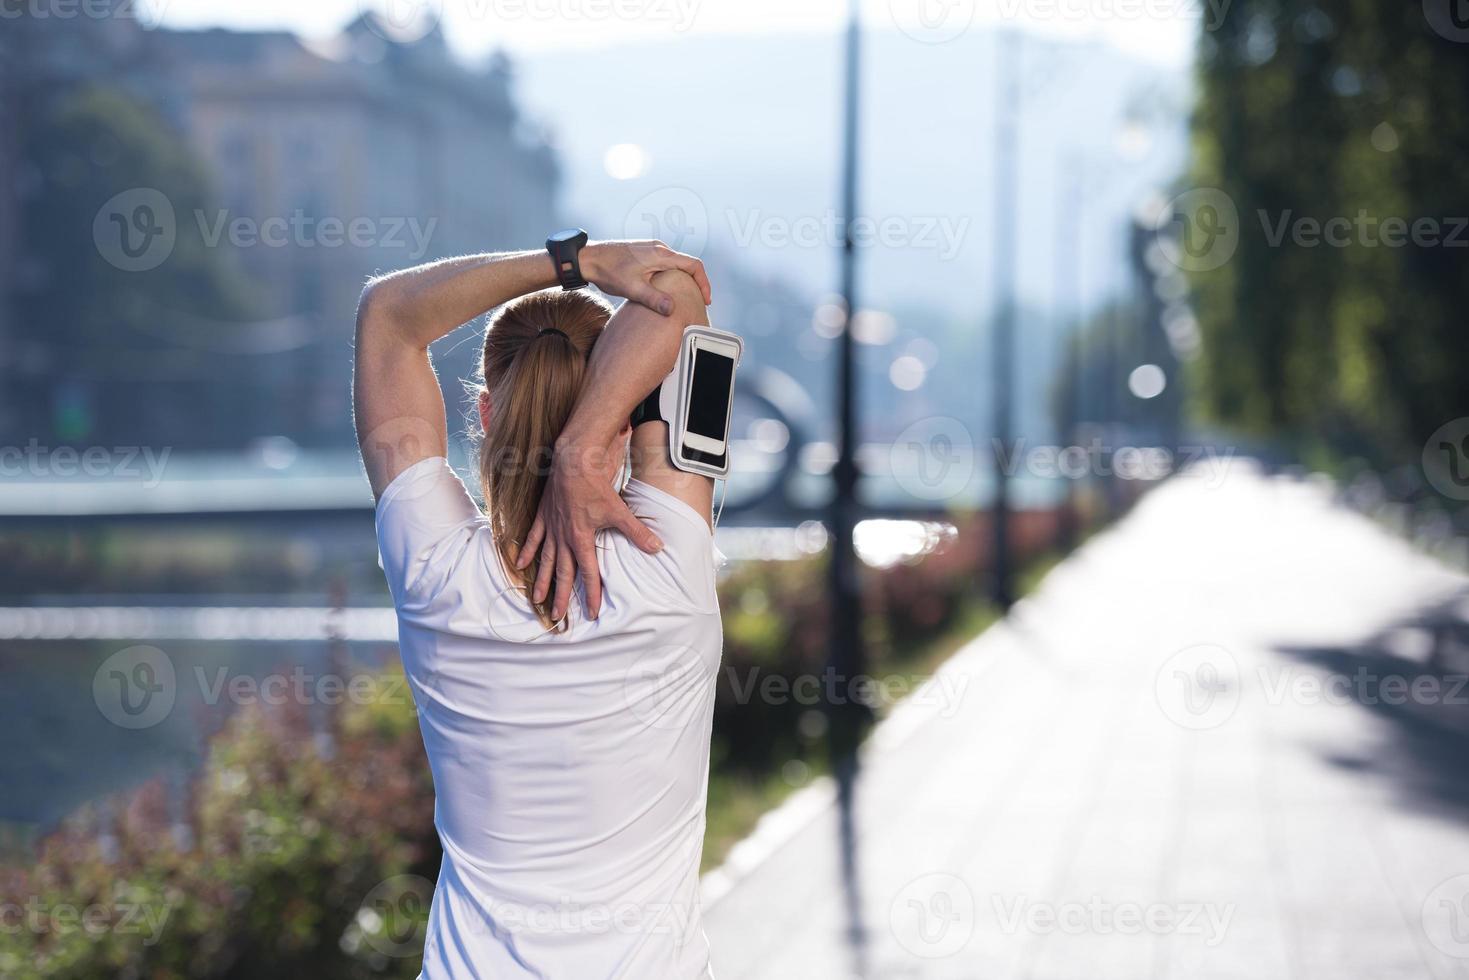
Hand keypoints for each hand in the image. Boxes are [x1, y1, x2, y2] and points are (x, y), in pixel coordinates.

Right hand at [516, 429, 661, 620]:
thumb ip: (637, 532)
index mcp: (582, 540)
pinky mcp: (543, 517)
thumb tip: (657, 547)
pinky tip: (519, 564)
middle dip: (562, 596)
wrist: (573, 463)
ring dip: (542, 580)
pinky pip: (533, 538)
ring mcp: (551, 528)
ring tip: (538, 599)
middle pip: (563, 573)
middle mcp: (564, 538)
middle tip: (558, 617)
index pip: (588, 573)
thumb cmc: (596, 487)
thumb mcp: (619, 511)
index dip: (591, 594)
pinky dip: (527, 551)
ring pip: (546, 560)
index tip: (592, 612)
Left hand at [581, 240, 711, 314]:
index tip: (705, 300)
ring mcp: (652, 250)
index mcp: (661, 255)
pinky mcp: (644, 254)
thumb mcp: (632, 288)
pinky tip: (664, 292)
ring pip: (676, 265)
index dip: (704, 283)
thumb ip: (653, 299)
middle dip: (695, 284)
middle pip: (687, 265)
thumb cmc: (608, 271)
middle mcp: (660, 249)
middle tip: (697, 303)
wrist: (588, 258)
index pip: (694, 265)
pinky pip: (665, 265)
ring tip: (683, 300)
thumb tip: (672, 310)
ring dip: (683, 281)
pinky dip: (671, 278)